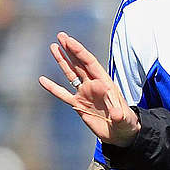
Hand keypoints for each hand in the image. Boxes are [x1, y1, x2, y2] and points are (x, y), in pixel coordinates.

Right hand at [39, 32, 139, 146]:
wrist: (120, 134)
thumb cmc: (126, 124)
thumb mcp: (125, 119)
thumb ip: (119, 115)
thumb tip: (115, 114)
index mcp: (105, 83)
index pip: (90, 63)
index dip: (80, 51)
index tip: (69, 41)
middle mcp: (93, 85)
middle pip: (80, 63)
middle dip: (70, 49)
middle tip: (60, 36)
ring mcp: (85, 94)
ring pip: (71, 74)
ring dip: (62, 61)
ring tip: (54, 47)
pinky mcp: (78, 105)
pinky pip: (63, 94)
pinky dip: (53, 88)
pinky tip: (42, 80)